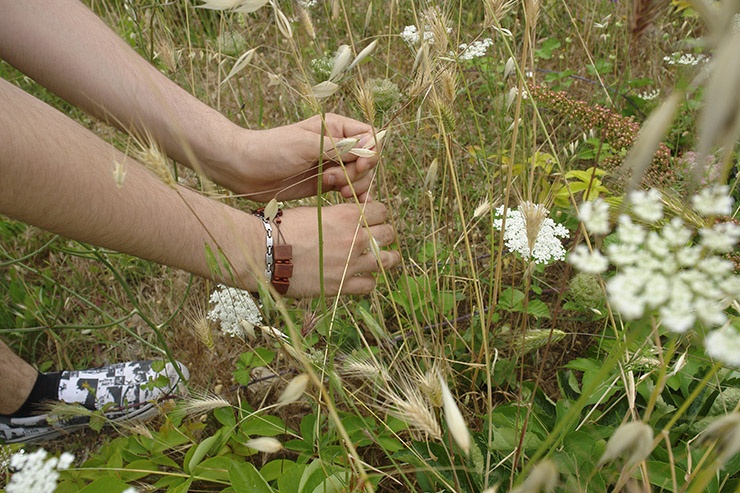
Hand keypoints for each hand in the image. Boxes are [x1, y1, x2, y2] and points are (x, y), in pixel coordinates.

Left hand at [208, 114, 380, 202]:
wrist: (244, 169)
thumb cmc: (271, 149)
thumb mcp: (306, 145)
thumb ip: (339, 148)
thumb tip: (369, 149)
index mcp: (335, 127)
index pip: (369, 136)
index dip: (370, 152)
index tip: (358, 165)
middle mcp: (337, 145)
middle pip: (368, 159)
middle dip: (358, 172)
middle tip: (333, 179)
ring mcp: (332, 165)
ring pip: (361, 176)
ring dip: (354, 185)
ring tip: (333, 188)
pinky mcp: (326, 183)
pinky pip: (349, 189)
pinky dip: (354, 196)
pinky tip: (349, 201)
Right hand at [277, 202, 399, 296]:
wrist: (265, 252)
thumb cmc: (282, 228)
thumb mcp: (314, 211)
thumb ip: (336, 215)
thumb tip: (346, 217)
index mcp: (347, 214)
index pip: (381, 210)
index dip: (378, 213)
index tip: (374, 219)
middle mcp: (355, 237)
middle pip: (388, 233)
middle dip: (385, 234)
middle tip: (379, 238)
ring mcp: (351, 262)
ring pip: (387, 260)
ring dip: (387, 258)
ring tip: (385, 259)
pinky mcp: (342, 285)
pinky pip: (370, 285)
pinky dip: (369, 282)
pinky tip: (363, 278)